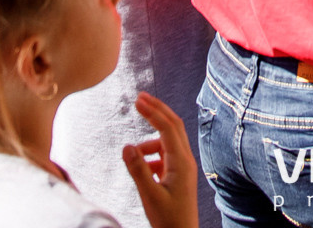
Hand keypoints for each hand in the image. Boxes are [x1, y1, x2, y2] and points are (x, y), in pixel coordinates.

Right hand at [122, 91, 198, 227]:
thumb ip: (138, 170)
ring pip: (167, 142)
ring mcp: (183, 168)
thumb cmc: (168, 221)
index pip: (168, 128)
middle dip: (157, 110)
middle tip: (139, 98)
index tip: (137, 100)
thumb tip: (127, 146)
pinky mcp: (178, 176)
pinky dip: (151, 155)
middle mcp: (185, 161)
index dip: (152, 112)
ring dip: (150, 141)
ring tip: (133, 156)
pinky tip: (142, 168)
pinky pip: (164, 156)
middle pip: (173, 126)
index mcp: (181, 162)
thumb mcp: (149, 196)